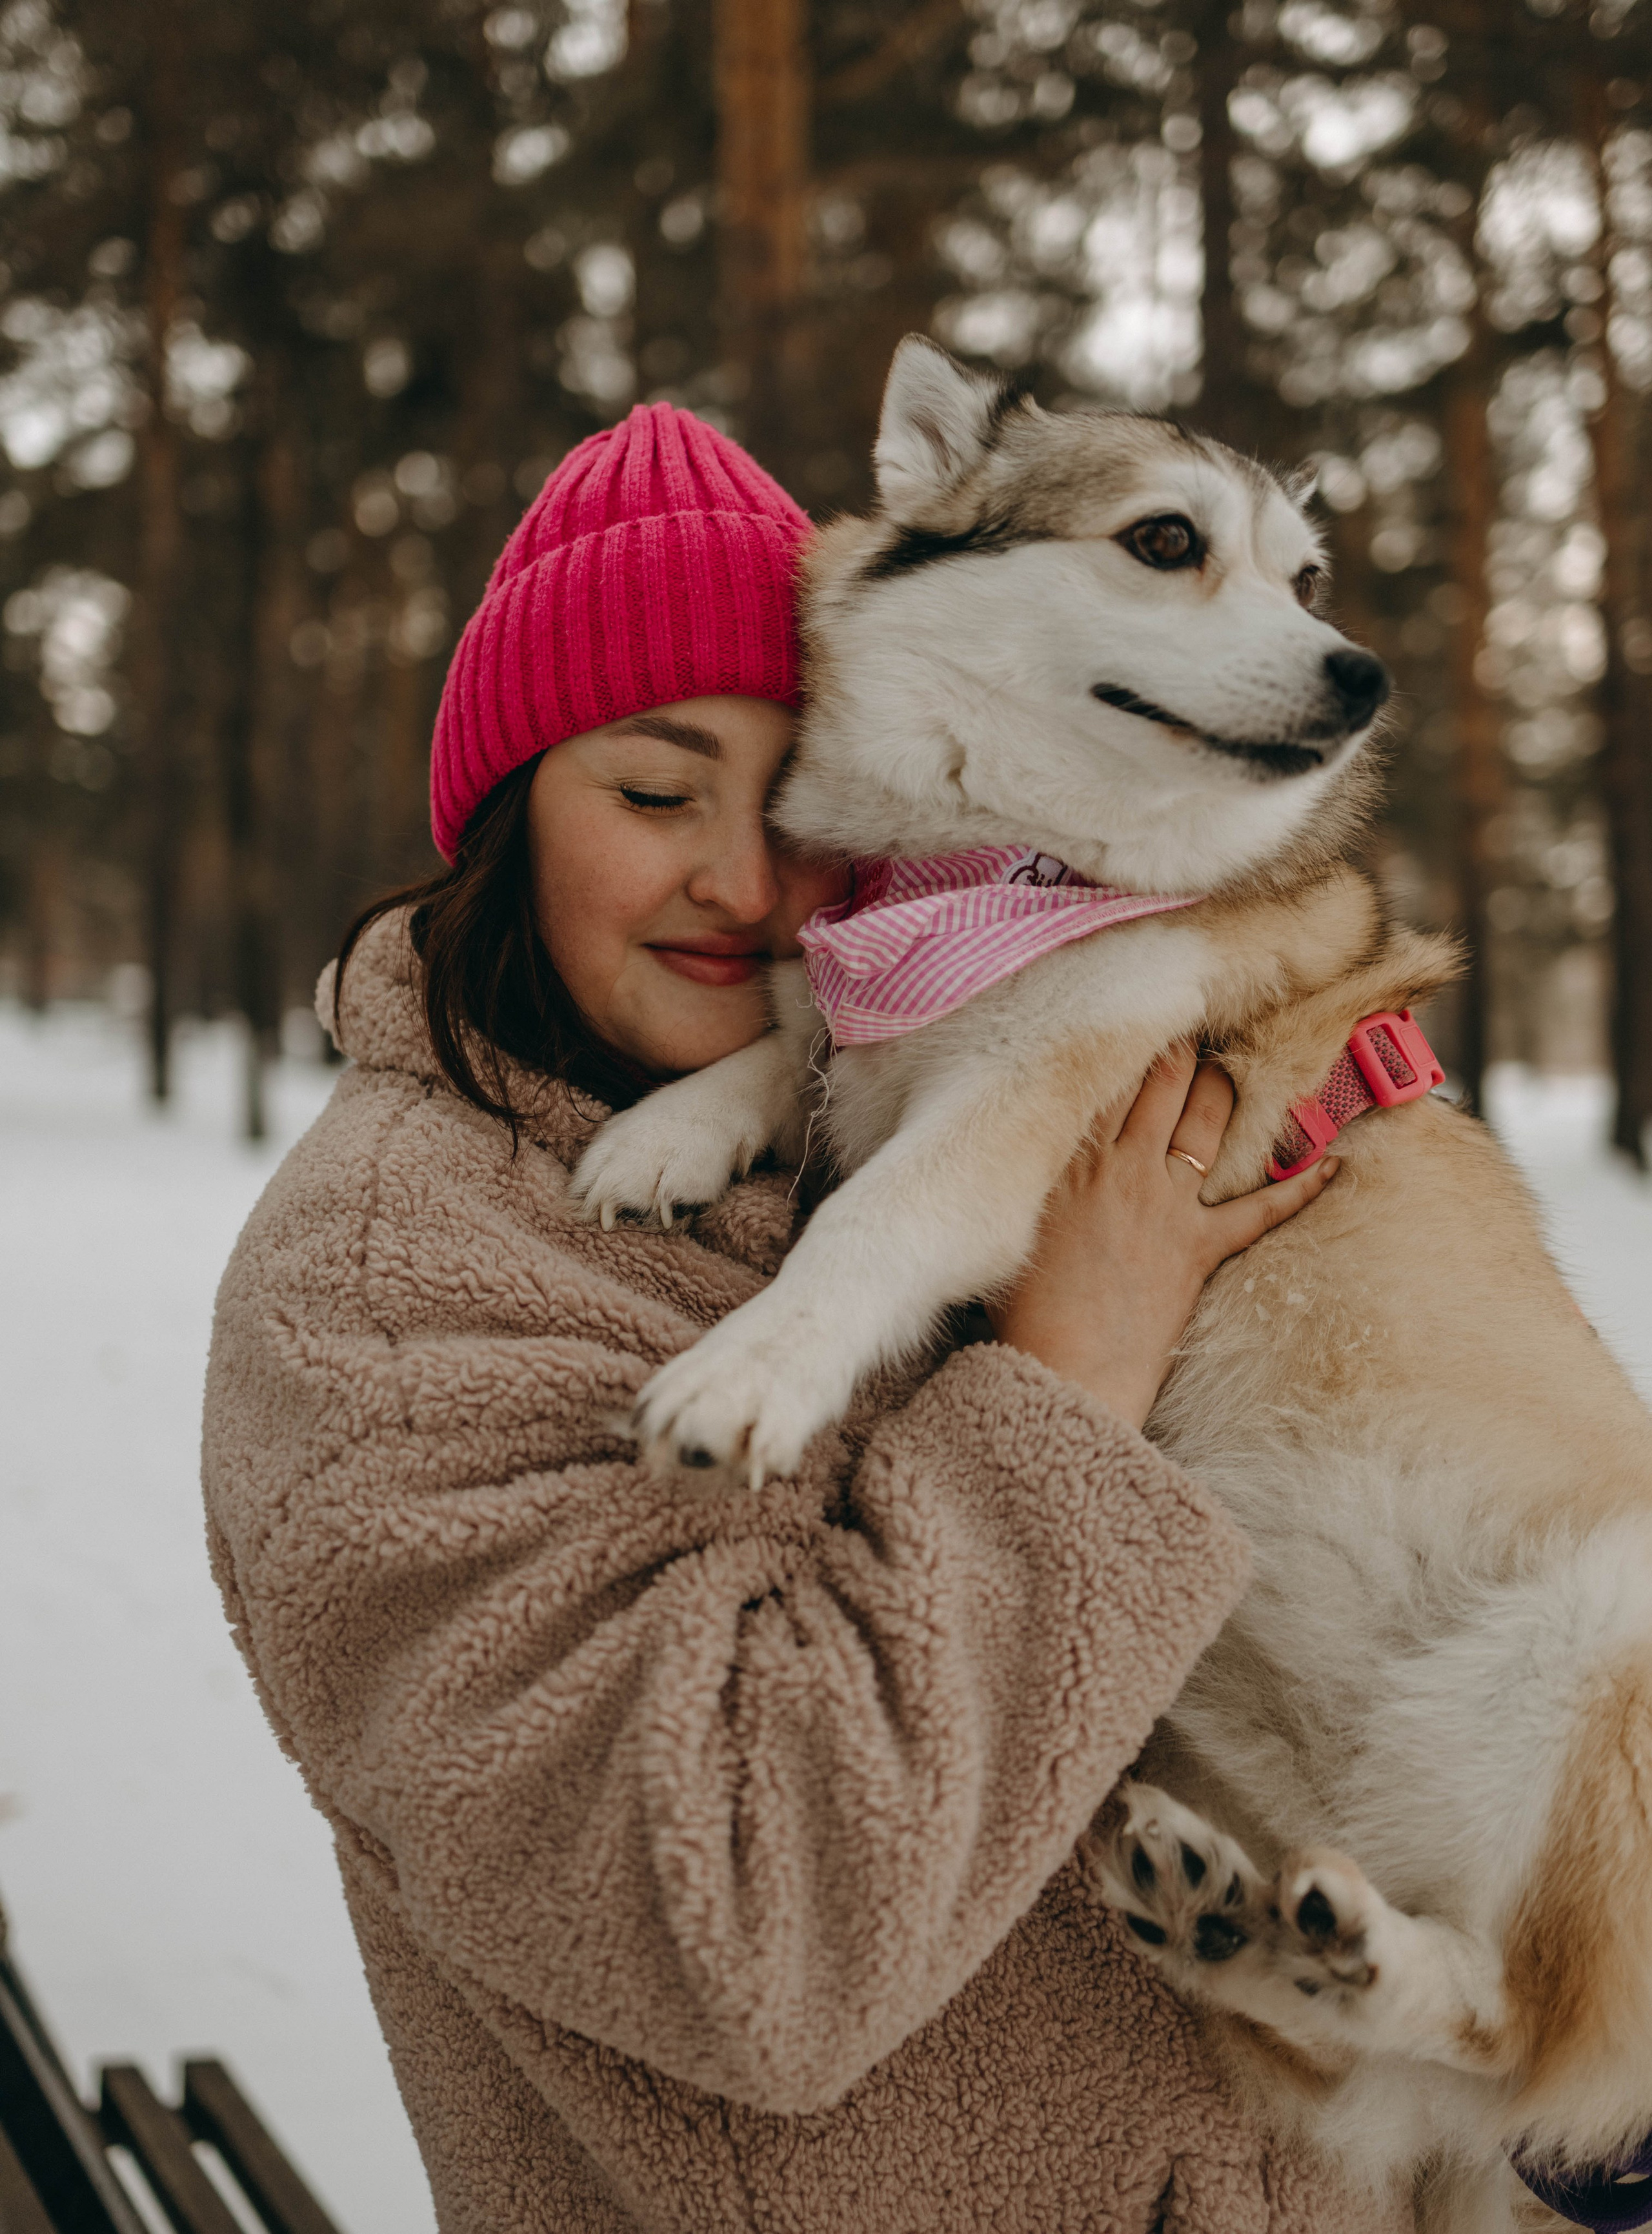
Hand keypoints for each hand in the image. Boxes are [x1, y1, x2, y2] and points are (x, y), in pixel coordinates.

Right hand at [987, 1045, 1338, 1430]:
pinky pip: (1262, 1209)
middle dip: (1180, 1046)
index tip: (1138, 1009)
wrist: (1063, 1372)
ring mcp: (1166, 1205)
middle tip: (1193, 1016)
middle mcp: (1123, 1168)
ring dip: (1223, 1087)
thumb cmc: (1020, 1308)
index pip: (1105, 1077)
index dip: (1127, 1038)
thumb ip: (1027, 1173)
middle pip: (1161, 1084)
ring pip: (1206, 1122)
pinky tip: (1333, 1163)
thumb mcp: (1008, 1221)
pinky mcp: (1200, 1248)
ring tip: (1233, 1064)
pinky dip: (1301, 1187)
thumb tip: (1029, 1138)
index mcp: (1070, 1159)